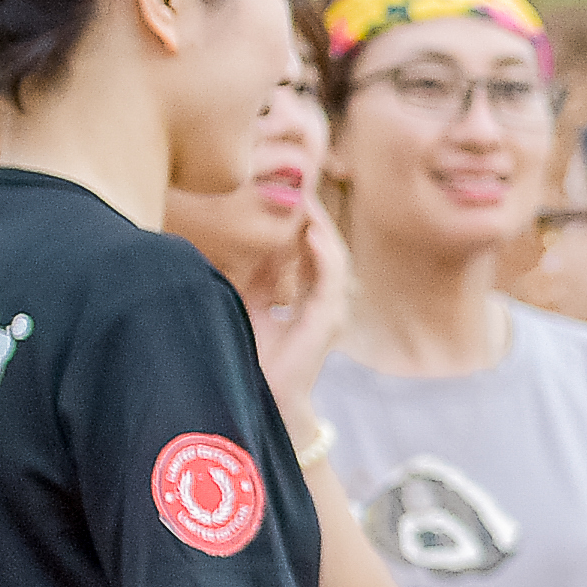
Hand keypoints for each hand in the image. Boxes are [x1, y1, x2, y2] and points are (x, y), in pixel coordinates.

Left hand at [252, 206, 354, 423]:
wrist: (265, 398)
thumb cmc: (257, 359)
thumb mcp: (252, 306)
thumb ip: (259, 279)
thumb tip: (254, 247)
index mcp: (310, 299)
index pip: (312, 253)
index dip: (304, 224)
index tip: (291, 197)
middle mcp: (326, 303)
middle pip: (327, 250)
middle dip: (315, 219)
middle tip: (301, 189)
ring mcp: (332, 311)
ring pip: (334, 258)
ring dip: (322, 229)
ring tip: (308, 203)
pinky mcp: (328, 320)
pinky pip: (331, 279)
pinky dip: (323, 254)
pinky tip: (313, 233)